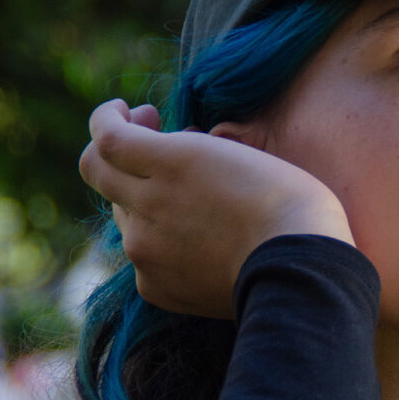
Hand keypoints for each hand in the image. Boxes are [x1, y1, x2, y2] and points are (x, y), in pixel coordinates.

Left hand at [78, 99, 353, 317]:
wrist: (301, 272)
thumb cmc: (290, 204)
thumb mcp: (240, 154)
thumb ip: (191, 148)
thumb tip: (172, 145)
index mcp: (171, 163)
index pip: (105, 136)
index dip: (107, 119)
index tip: (130, 114)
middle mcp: (147, 205)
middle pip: (97, 171)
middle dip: (118, 149)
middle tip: (151, 142)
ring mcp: (145, 249)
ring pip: (122, 213)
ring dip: (144, 196)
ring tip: (191, 197)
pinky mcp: (154, 285)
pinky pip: (141, 254)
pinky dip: (158, 240)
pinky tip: (195, 240)